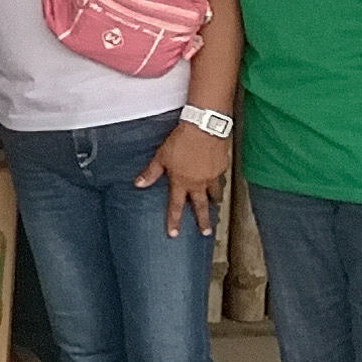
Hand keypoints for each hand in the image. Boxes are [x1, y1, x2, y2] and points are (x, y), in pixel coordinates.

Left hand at [137, 120, 230, 237]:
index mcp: (182, 182)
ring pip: (214, 192)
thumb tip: (138, 184)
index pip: (176, 206)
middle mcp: (198, 183)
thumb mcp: (161, 156)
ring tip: (216, 206)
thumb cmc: (181, 141)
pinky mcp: (222, 166)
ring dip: (214, 200)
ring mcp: (212, 175)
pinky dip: (218, 180)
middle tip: (206, 232)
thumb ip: (151, 172)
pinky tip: (218, 178)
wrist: (204, 127)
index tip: (174, 234)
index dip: (174, 220)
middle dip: (203, 220)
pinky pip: (220, 177)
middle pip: (201, 206)